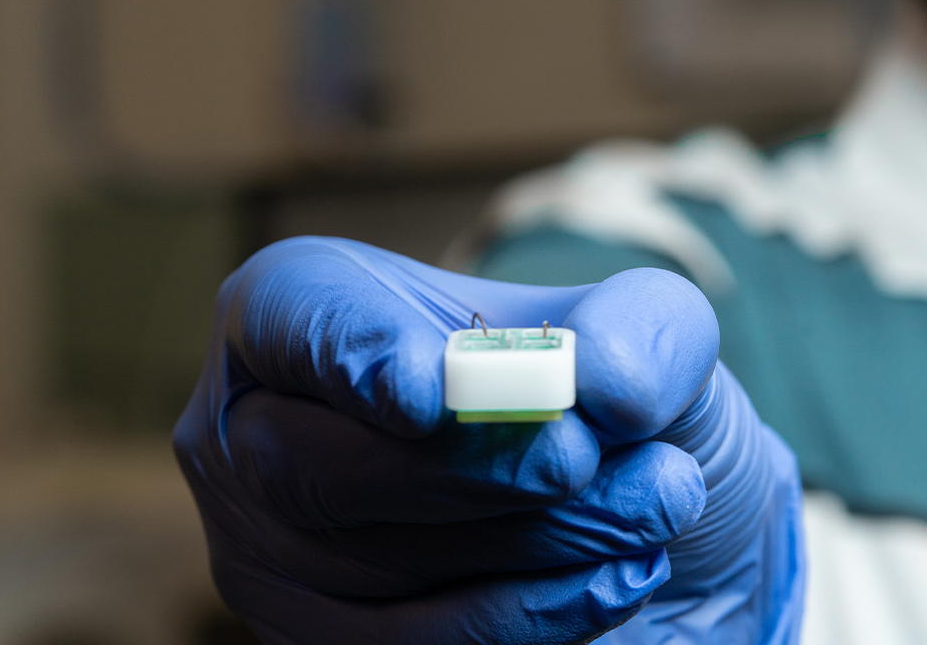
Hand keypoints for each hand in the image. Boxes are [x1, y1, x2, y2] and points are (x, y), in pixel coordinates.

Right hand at [173, 237, 803, 643]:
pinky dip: (534, 613)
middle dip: (471, 464)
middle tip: (586, 456)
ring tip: (657, 503)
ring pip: (370, 570)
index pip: (289, 313)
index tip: (424, 391)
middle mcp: (260, 437)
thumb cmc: (624, 410)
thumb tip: (604, 384)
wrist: (665, 538)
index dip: (349, 351)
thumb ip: (641, 329)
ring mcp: (281, 560)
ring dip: (535, 540)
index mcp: (309, 313)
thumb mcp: (656, 338)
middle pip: (314, 464)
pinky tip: (625, 574)